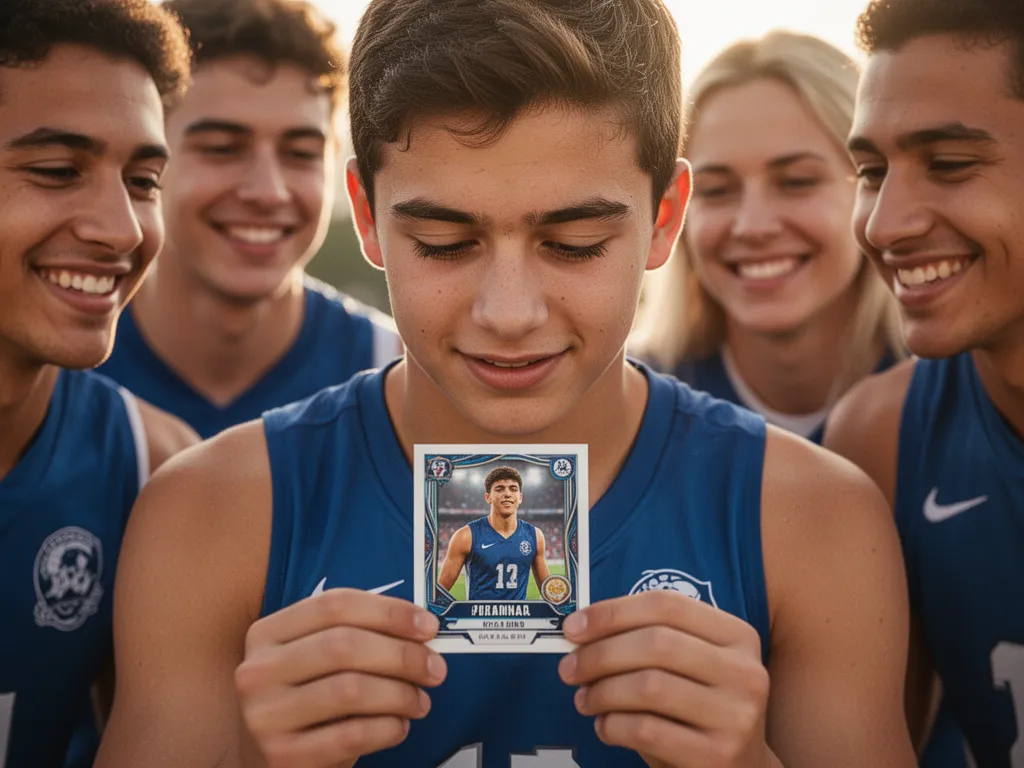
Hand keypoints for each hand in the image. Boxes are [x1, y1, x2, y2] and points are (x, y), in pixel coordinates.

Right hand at [235, 589, 446, 767]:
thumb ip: (355, 635)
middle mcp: (258, 671)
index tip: (428, 625)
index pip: (334, 605)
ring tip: (420, 701)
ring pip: (349, 690)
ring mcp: (266, 716)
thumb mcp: (314, 659)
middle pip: (343, 645)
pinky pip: (351, 735)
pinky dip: (387, 728)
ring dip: (399, 694)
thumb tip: (421, 628)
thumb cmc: (305, 700)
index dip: (389, 611)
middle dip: (401, 654)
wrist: (270, 759)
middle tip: (435, 668)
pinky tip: (399, 726)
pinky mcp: (283, 756)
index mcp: (267, 633)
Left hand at [559, 591, 773, 767]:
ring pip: (649, 686)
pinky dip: (613, 725)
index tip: (573, 627)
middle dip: (600, 653)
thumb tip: (581, 630)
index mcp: (737, 635)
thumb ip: (647, 639)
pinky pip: (647, 730)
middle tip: (569, 668)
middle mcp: (744, 671)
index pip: (666, 605)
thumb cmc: (698, 708)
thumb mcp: (688, 665)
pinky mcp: (717, 754)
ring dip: (602, 691)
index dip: (612, 612)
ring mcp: (735, 715)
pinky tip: (605, 726)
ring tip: (585, 700)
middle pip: (656, 643)